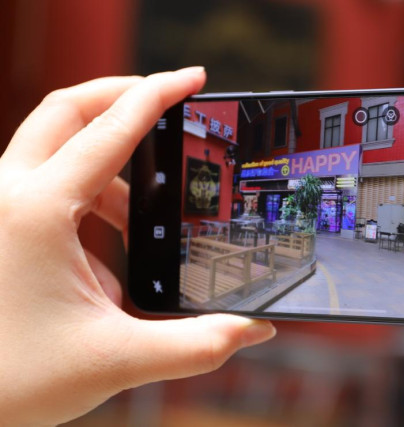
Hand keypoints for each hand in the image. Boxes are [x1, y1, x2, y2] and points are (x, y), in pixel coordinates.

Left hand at [0, 68, 274, 425]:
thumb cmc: (13, 379)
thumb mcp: (117, 360)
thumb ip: (198, 344)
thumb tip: (256, 329)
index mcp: (37, 212)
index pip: (110, 131)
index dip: (158, 94)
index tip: (193, 77)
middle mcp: (8, 195)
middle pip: (67, 109)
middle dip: (123, 95)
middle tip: (170, 101)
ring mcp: (0, 207)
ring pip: (56, 145)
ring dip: (110, 161)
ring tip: (149, 205)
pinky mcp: (2, 223)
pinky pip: (51, 182)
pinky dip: (91, 193)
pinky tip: (112, 238)